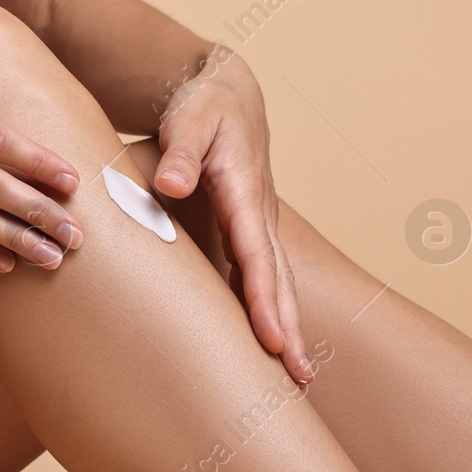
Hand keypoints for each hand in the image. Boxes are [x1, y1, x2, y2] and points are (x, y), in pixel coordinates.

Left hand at [155, 47, 312, 382]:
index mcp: (245, 191)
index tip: (274, 339)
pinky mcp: (248, 229)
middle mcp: (260, 214)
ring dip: (287, 325)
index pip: (255, 254)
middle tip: (300, 377)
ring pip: (276, 281)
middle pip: (276, 278)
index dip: (262, 298)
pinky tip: (270, 342)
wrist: (225, 94)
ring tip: (299, 375)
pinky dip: (269, 308)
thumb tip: (172, 185)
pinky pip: (262, 274)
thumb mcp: (189, 120)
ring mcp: (258, 223)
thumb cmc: (202, 108)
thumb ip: (181, 152)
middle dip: (289, 327)